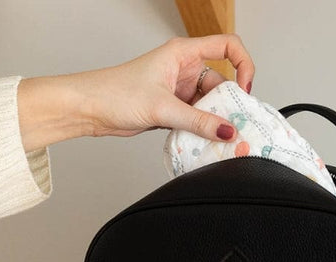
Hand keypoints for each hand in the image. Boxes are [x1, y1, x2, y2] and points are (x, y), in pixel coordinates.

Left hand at [17, 35, 255, 150]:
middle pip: (222, 83)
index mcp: (183, 53)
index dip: (243, 65)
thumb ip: (198, 121)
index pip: (227, 47)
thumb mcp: (163, 108)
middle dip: (229, 106)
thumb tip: (227, 130)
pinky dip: (202, 130)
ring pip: (210, 105)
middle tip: (234, 127)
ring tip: (216, 138)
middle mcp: (185, 68)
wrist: (90, 108)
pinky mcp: (174, 108)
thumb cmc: (115, 93)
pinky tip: (202, 141)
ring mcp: (180, 89)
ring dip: (214, 122)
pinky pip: (197, 119)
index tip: (245, 90)